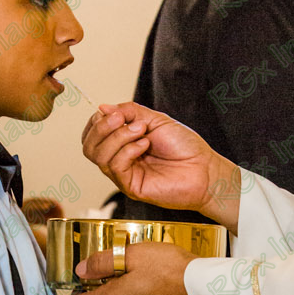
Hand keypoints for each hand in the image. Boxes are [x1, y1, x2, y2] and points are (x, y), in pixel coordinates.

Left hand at [69, 241, 198, 294]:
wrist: (205, 290)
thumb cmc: (173, 270)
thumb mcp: (133, 254)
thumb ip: (102, 262)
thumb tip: (82, 269)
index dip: (78, 293)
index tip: (86, 281)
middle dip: (106, 290)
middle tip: (121, 270)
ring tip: (141, 276)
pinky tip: (154, 286)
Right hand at [81, 102, 241, 230]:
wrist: (204, 169)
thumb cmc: (184, 147)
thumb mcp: (155, 119)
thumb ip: (129, 112)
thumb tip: (102, 107)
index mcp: (122, 144)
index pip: (92, 134)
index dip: (98, 121)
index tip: (118, 113)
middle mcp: (119, 160)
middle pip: (89, 146)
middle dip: (102, 127)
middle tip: (125, 120)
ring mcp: (124, 175)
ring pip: (98, 155)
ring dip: (118, 137)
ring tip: (141, 132)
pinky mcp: (131, 187)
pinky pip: (115, 166)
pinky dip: (127, 150)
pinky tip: (144, 145)